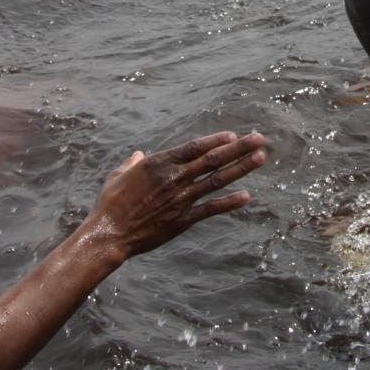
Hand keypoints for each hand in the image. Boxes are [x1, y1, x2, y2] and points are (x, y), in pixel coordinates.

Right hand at [83, 132, 267, 263]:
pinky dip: (229, 202)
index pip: (194, 147)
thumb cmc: (110, 204)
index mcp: (159, 163)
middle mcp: (174, 178)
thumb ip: (132, 164)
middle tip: (259, 138)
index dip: (216, 140)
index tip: (234, 135)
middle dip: (238, 148)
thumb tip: (138, 155)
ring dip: (241, 168)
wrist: (110, 234)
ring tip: (260, 158)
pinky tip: (246, 196)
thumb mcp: (118, 176)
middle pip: (212, 159)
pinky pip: (210, 208)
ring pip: (216, 180)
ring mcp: (180, 199)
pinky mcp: (182, 219)